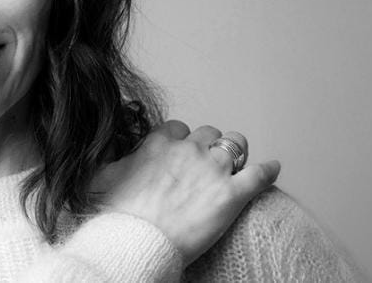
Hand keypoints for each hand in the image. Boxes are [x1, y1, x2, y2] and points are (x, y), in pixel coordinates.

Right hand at [90, 120, 280, 263]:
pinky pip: (260, 174)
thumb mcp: (99, 178)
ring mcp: (212, 170)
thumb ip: (109, 161)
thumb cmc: (114, 216)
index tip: (179, 154)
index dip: (180, 141)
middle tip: (205, 164)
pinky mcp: (232, 194)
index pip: (177, 129)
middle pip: (209, 133)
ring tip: (236, 163)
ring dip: (237, 153)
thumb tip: (105, 156)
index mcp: (158, 145)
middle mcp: (187, 150)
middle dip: (208, 146)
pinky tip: (272, 169)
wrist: (134, 242)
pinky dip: (268, 170)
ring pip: (237, 144)